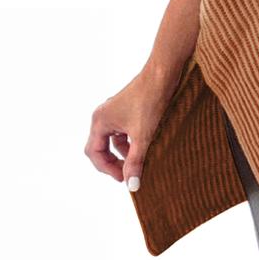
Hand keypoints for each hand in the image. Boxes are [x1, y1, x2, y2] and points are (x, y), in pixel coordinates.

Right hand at [84, 62, 183, 190]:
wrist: (163, 73)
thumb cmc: (151, 100)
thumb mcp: (143, 135)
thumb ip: (135, 161)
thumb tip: (131, 186)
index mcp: (100, 121)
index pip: (95, 154)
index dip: (107, 169)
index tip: (124, 178)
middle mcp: (103, 115)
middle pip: (101, 147)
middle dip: (113, 162)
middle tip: (128, 174)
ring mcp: (114, 109)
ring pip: (113, 138)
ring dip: (123, 151)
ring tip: (138, 161)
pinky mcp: (126, 106)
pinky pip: (122, 129)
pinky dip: (130, 140)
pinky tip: (144, 146)